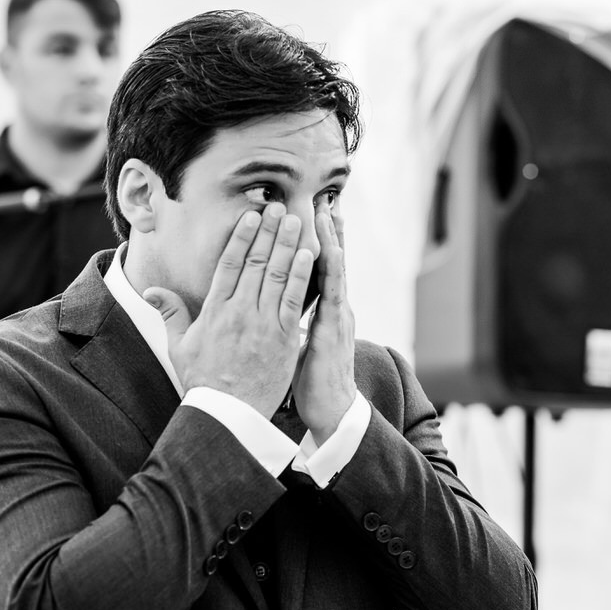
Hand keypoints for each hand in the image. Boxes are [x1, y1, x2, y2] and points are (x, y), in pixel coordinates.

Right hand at [144, 204, 314, 418]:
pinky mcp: (283, 337)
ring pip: (277, 275)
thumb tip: (151, 291)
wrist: (229, 413)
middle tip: (281, 208)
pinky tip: (308, 255)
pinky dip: (301, 276)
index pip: (229, 264)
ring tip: (297, 221)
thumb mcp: (180, 346)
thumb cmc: (204, 381)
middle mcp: (239, 311)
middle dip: (269, 232)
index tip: (251, 216)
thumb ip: (170, 314)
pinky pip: (293, 300)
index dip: (242, 237)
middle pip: (256, 262)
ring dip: (288, 245)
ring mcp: (263, 323)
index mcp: (215, 310)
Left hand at [292, 204, 355, 442]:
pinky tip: (329, 246)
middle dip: (327, 230)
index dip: (313, 243)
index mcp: (323, 311)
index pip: (316, 269)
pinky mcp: (335, 327)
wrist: (331, 411)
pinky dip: (332, 267)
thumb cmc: (310, 382)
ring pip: (334, 267)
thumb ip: (287, 325)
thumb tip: (273, 312)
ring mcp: (337, 315)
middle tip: (324, 198)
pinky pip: (333, 291)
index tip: (308, 217)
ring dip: (331, 238)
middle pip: (329, 261)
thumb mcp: (295, 347)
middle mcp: (334, 307)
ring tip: (328, 209)